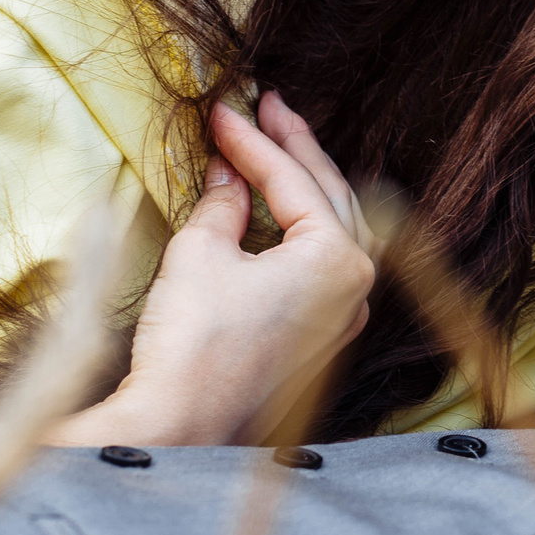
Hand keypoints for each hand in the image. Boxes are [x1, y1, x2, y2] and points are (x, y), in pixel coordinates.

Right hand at [54, 91, 372, 448]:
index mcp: (339, 258)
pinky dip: (302, 230)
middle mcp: (356, 287)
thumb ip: (224, 203)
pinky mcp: (319, 341)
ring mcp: (342, 318)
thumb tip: (230, 175)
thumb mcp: (200, 253)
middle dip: (296, 147)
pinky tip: (277, 212)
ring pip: (335, 229)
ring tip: (277, 145)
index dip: (253, 139)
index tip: (222, 109)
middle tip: (267, 105)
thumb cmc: (191, 343)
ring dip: (305, 185)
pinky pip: (322, 266)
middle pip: (331, 195)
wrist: (178, 430)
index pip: (294, 179)